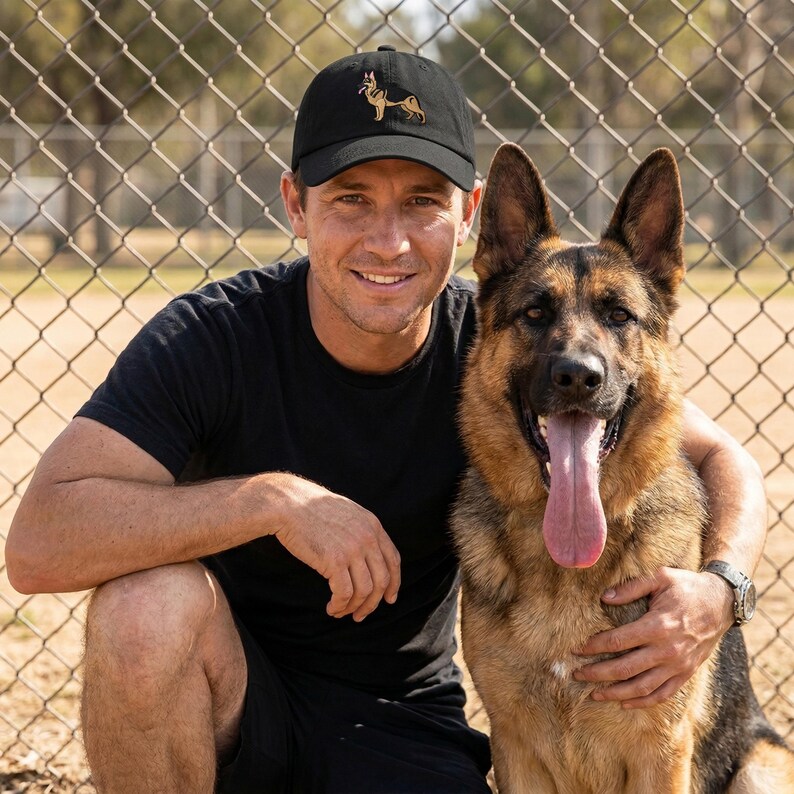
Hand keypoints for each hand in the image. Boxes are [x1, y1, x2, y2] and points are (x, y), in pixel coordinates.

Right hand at [271, 475, 400, 620]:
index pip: (393, 560)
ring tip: (341, 612)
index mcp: (372, 525)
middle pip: (382, 580)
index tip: (389, 599)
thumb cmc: (311, 510)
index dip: (394, 583)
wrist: (288, 504)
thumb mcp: (347, 514)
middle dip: (373, 602)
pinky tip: (331, 608)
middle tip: (361, 615)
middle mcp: (367, 537)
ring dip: (355, 607)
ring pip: (365, 590)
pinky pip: (344, 593)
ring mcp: (353, 549)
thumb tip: (366, 558)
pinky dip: (340, 606)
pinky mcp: (335, 560)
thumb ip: (361, 531)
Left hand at [572, 567, 733, 708]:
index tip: (577, 650)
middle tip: (577, 675)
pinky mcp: (686, 673)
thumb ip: (631, 587)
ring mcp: (678, 666)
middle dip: (597, 674)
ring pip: (642, 687)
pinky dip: (643, 702)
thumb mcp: (660, 577)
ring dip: (615, 694)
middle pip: (625, 669)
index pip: (618, 641)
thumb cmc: (688, 587)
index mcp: (658, 625)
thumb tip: (605, 597)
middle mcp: (668, 650)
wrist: (722, 602)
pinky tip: (625, 703)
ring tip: (594, 695)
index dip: (594, 647)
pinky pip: (663, 694)